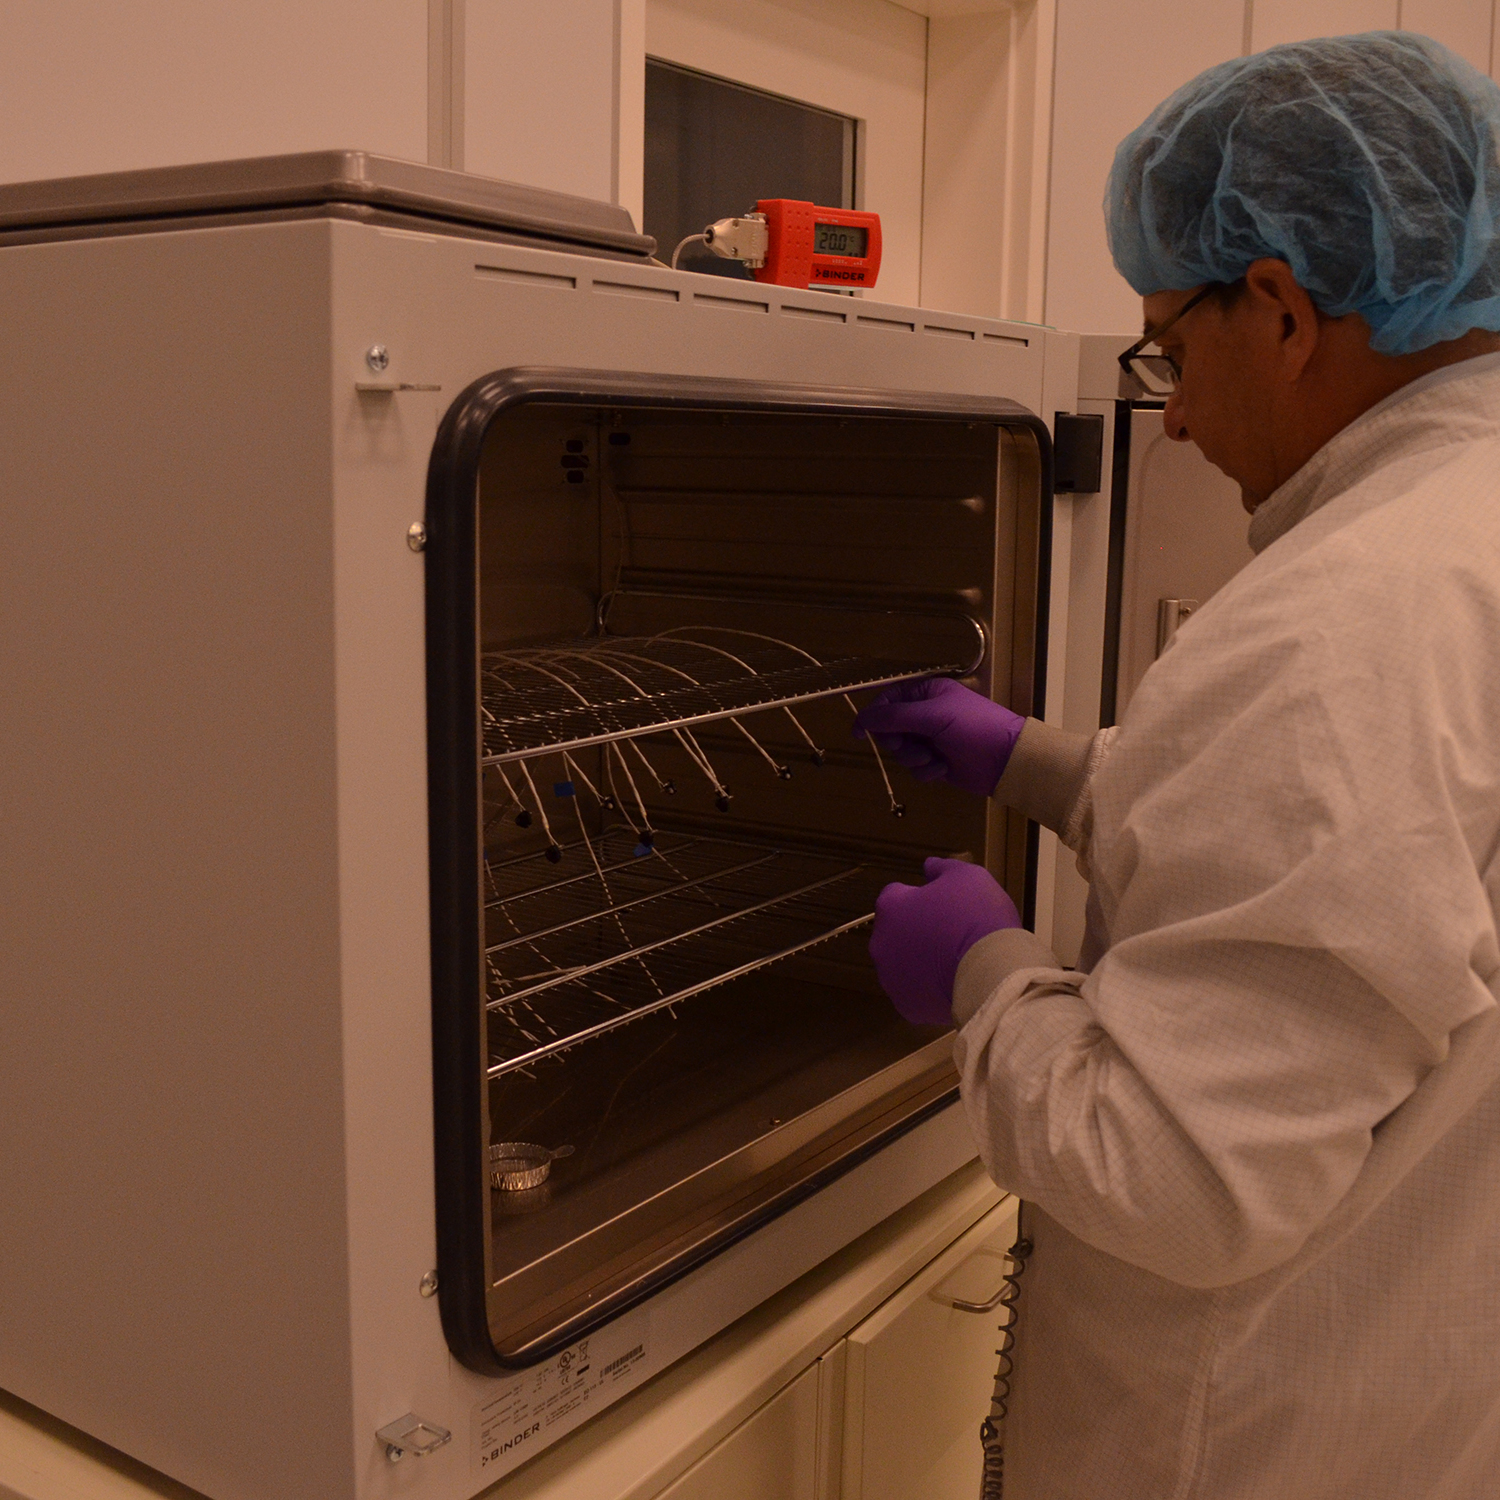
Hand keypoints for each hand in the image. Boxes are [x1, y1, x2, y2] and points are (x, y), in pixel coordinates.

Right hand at [852, 678, 1023, 797]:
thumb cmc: (973, 728)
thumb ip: (894, 717)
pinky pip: (916, 769)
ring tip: (932, 758)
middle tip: (906, 744)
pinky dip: (926, 771)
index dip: (872, 715)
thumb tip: (861, 718)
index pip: (888, 699)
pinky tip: (944, 768)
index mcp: (926, 693)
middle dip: (896, 741)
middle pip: (890, 729)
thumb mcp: (933, 716)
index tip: (858, 733)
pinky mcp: (937, 762)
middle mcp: (926, 714)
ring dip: (913, 758)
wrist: (1006, 760)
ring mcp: (931, 739)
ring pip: (901, 752)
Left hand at [869, 857, 1021, 1025]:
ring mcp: (891, 978)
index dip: (918, 897)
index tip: (941, 904)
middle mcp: (881, 943)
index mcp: (891, 908)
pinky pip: (915, 992)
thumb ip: (942, 868)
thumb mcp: (968, 876)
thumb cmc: (977, 918)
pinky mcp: (907, 1006)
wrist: (992, 973)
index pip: (895, 895)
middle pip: (896, 932)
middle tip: (948, 933)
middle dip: (915, 931)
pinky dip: (928, 988)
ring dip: (919, 961)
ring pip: (903, 964)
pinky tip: (951, 982)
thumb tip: (929, 866)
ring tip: (952, 960)